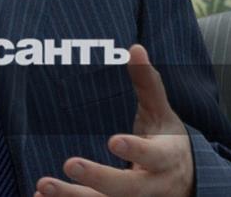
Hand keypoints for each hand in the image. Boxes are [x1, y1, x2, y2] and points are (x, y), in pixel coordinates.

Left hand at [34, 45, 193, 196]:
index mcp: (166, 158)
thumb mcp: (162, 113)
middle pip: (126, 189)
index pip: (153, 156)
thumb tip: (135, 48)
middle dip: (98, 178)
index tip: (113, 141)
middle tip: (70, 163)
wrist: (186, 184)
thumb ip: (148, 83)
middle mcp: (151, 187)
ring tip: (44, 185)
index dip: (135, 151)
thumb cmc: (168, 142)